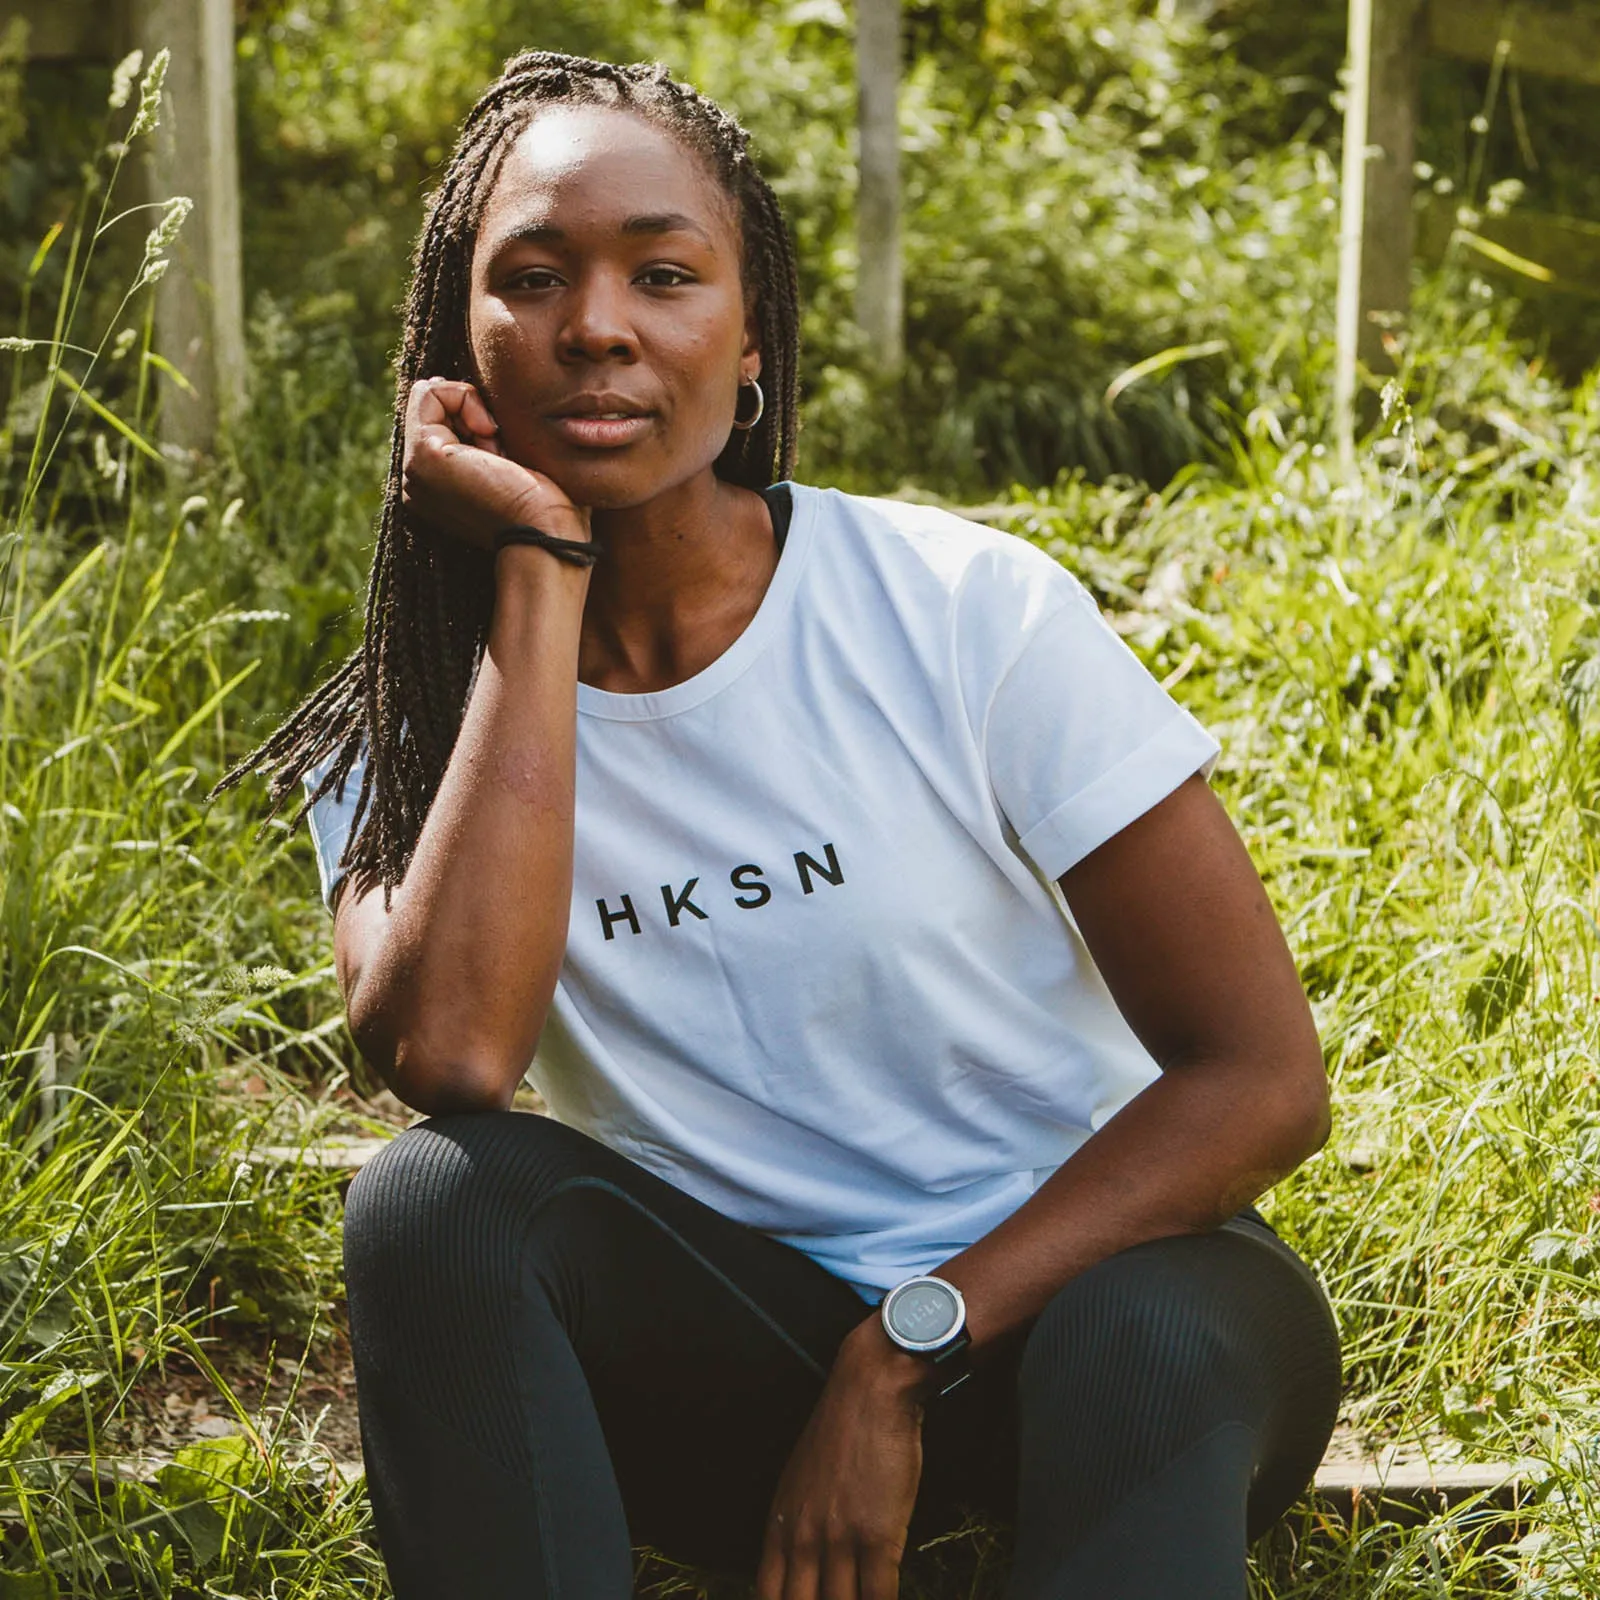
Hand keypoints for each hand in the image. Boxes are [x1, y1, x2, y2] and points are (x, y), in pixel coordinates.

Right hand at [401, 378, 589, 550]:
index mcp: (438, 488)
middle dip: (476, 415)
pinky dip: (465, 398)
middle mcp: (419, 481)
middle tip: (503, 453)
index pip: (442, 421)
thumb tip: (492, 417)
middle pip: (436, 410)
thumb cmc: (549, 508)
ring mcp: (415, 469)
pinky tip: (490, 433)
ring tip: (497, 451)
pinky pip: (430, 393)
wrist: (548, 536)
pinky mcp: (423, 454)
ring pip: (431, 399)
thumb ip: (496, 443)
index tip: (507, 452)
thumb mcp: (518, 466)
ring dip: (473, 410)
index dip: (479, 419)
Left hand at [756, 1321, 927, 1599]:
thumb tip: (802, 1564)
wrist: (871, 1391)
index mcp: (780, 1523)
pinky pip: (879, 1594)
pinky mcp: (878, 1536)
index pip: (768, 1594)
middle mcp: (803, 1537)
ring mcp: (839, 1539)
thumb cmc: (841, 1430)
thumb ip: (796, 1523)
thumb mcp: (800, 1477)